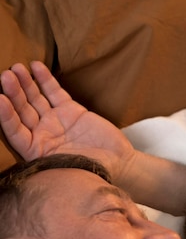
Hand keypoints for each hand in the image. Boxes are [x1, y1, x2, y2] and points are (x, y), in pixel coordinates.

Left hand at [0, 61, 133, 179]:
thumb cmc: (94, 172)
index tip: (0, 100)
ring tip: (16, 68)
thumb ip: (52, 157)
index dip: (6, 116)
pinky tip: (35, 67)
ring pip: (35, 99)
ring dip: (25, 84)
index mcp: (37, 152)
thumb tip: (38, 149)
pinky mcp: (71, 111)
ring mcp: (56, 121)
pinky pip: (55, 93)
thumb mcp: (69, 169)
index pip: (15, 132)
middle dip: (14, 94)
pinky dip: (45, 80)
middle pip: (23, 111)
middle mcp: (43, 135)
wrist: (120, 164)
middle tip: (6, 77)